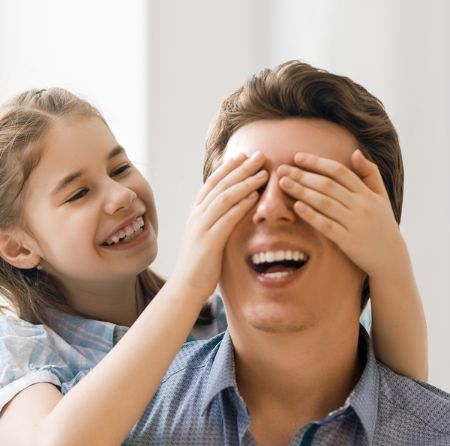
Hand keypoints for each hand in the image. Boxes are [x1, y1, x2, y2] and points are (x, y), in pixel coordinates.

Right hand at [172, 152, 267, 300]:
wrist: (186, 286)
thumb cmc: (201, 265)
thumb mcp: (208, 237)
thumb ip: (218, 222)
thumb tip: (234, 212)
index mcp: (197, 212)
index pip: (213, 182)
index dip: (229, 167)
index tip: (245, 155)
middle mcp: (197, 215)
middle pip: (221, 184)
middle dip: (242, 168)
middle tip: (260, 155)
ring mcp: (201, 227)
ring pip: (225, 197)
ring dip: (246, 183)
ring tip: (263, 173)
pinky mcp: (209, 241)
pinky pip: (227, 218)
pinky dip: (241, 205)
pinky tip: (255, 197)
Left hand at [277, 150, 404, 276]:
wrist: (390, 258)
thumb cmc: (383, 225)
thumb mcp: (381, 197)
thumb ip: (370, 174)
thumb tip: (355, 152)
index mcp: (367, 193)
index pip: (339, 171)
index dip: (317, 162)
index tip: (297, 157)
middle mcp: (361, 206)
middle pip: (328, 185)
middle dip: (303, 175)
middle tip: (282, 169)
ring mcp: (355, 224)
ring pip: (325, 203)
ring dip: (302, 191)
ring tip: (284, 183)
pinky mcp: (349, 242)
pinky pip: (327, 226)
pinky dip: (311, 215)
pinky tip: (297, 206)